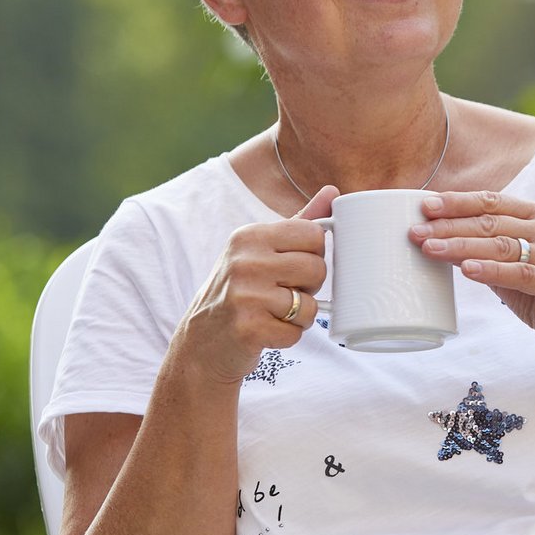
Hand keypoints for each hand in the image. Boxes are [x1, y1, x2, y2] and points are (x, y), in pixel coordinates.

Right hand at [175, 184, 337, 384]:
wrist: (201, 343)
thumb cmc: (239, 292)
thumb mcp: (261, 250)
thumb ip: (299, 223)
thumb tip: (333, 192)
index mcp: (250, 236)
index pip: (314, 235)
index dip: (313, 255)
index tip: (293, 267)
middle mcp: (245, 261)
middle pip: (317, 269)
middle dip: (309, 288)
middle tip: (282, 294)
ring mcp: (244, 295)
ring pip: (310, 305)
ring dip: (298, 316)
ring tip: (272, 313)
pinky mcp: (248, 328)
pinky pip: (296, 333)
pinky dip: (287, 337)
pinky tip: (264, 331)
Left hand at [411, 190, 534, 374]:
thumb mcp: (512, 266)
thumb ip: (486, 249)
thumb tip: (438, 238)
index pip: (493, 202)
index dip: (457, 202)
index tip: (425, 206)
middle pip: (491, 222)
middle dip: (450, 225)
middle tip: (416, 231)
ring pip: (500, 245)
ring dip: (460, 245)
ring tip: (430, 248)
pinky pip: (519, 273)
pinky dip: (490, 270)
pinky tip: (466, 269)